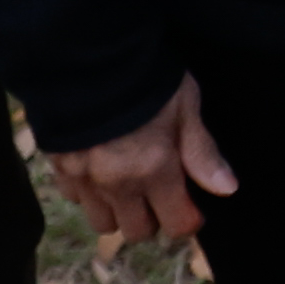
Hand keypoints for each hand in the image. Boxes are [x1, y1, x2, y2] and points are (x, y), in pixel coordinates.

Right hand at [45, 76, 238, 245]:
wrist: (84, 51)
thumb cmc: (143, 74)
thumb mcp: (183, 105)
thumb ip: (201, 151)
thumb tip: (227, 189)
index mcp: (154, 170)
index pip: (177, 225)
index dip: (189, 217)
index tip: (190, 203)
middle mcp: (118, 184)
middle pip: (138, 232)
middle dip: (152, 217)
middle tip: (157, 189)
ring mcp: (84, 178)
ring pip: (103, 223)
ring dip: (117, 210)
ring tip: (125, 182)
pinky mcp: (58, 165)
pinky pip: (74, 198)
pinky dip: (87, 191)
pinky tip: (96, 166)